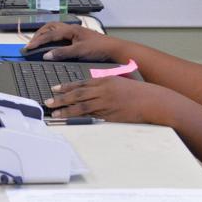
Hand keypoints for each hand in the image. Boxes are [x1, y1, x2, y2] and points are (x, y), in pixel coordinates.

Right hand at [25, 22, 124, 61]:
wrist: (114, 50)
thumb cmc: (99, 49)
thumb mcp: (79, 51)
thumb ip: (62, 53)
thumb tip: (46, 54)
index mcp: (70, 29)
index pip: (49, 34)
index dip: (37, 41)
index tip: (28, 48)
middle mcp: (71, 28)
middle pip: (50, 27)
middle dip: (38, 35)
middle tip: (30, 44)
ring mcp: (74, 32)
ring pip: (55, 29)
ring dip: (45, 35)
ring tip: (37, 43)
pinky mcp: (77, 38)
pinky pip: (60, 35)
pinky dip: (52, 38)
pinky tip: (51, 45)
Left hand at [44, 75, 179, 123]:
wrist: (152, 100)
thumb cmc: (137, 91)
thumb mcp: (119, 81)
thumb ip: (104, 84)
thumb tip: (90, 87)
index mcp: (104, 80)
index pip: (81, 83)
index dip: (66, 86)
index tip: (55, 89)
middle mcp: (103, 90)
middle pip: (77, 94)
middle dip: (61, 98)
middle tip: (48, 102)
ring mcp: (106, 103)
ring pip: (81, 106)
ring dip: (66, 110)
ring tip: (55, 113)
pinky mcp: (110, 115)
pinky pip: (91, 117)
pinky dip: (80, 118)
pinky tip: (71, 120)